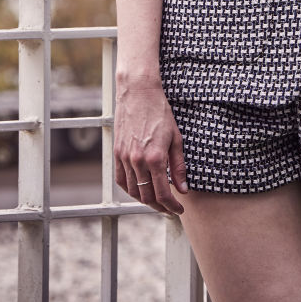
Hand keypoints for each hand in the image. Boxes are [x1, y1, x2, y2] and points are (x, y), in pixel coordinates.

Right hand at [113, 70, 187, 214]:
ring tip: (156, 200)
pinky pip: (121, 180)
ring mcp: (124, 158)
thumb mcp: (176, 138)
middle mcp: (137, 161)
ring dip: (145, 200)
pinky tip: (140, 189)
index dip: (172, 206)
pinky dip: (130, 190)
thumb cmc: (160, 112)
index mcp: (155, 158)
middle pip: (147, 196)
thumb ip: (179, 166)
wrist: (139, 92)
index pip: (163, 193)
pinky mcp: (116, 153)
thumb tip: (183, 189)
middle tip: (170, 208)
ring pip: (133, 191)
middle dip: (160, 206)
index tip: (179, 209)